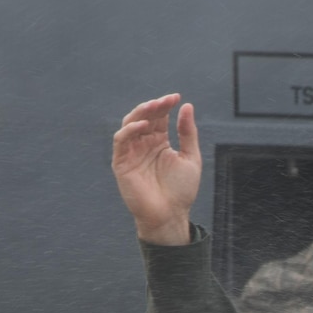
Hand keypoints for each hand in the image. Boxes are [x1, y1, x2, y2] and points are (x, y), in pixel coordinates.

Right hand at [112, 94, 200, 244]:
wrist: (170, 215)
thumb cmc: (181, 190)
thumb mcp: (190, 158)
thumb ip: (188, 133)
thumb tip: (187, 107)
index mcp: (159, 142)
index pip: (159, 117)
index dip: (165, 105)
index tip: (176, 97)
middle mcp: (144, 144)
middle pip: (144, 117)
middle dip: (154, 107)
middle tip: (165, 100)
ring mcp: (131, 152)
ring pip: (130, 124)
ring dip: (140, 113)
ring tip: (154, 106)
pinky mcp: (121, 162)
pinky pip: (121, 141)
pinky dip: (130, 131)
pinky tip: (142, 125)